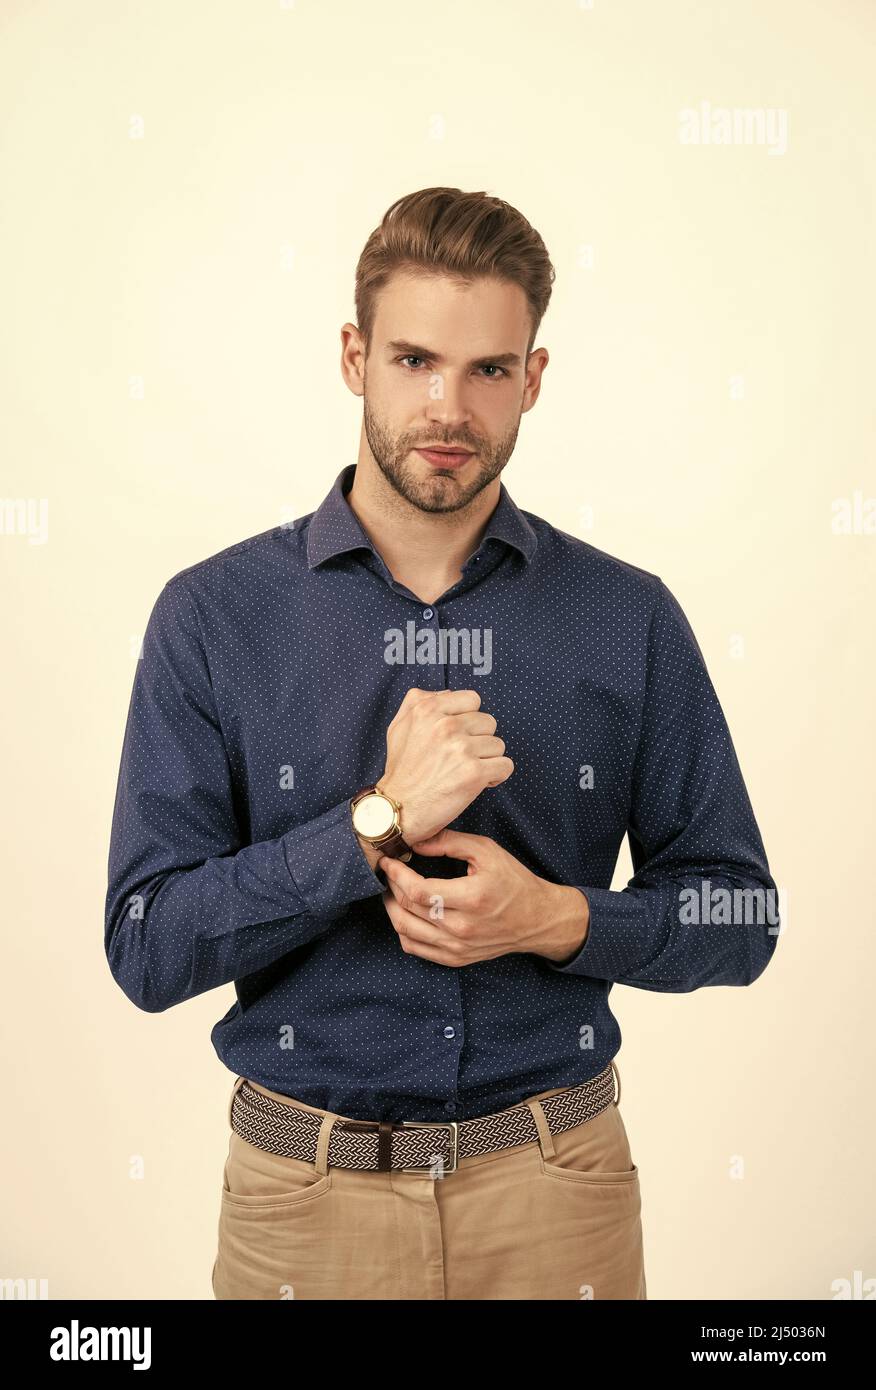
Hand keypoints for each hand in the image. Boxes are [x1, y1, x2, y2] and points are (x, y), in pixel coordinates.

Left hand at [378, 829, 589, 966]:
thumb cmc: (513, 881)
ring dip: (391, 909)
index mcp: (471, 898)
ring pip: (405, 931)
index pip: (417, 890)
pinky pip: (415, 949)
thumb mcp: (487, 851)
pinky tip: (405, 914)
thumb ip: (450, 842)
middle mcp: (462, 928)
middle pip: (407, 910)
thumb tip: (416, 841)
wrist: (537, 919)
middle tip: (389, 873)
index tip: (389, 861)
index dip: (396, 874)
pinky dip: (403, 931)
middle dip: (391, 887)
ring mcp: (458, 947)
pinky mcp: (456, 958)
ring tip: (392, 891)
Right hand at [379, 688, 513, 843]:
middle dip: (478, 740)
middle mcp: (445, 725)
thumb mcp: (399, 725)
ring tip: (465, 770)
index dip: (469, 719)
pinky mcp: (474, 773)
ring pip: (498, 745)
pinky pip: (505, 766)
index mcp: (428, 709)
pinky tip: (478, 782)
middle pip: (488, 722)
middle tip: (460, 757)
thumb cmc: (401, 770)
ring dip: (486, 759)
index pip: (473, 699)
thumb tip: (449, 693)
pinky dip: (496, 776)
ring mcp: (461, 749)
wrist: (398, 809)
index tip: (458, 734)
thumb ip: (420, 701)